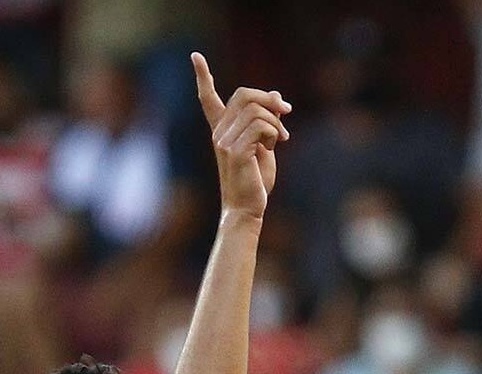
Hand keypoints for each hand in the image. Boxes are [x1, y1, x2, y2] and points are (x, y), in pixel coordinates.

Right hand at [193, 54, 288, 220]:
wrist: (248, 209)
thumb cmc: (255, 181)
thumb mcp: (265, 145)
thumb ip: (268, 120)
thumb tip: (276, 96)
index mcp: (222, 130)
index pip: (208, 99)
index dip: (202, 76)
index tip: (195, 56)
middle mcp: (219, 132)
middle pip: (244, 94)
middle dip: (269, 99)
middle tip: (286, 113)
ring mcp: (224, 141)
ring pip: (256, 109)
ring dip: (276, 121)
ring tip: (281, 139)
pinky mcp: (235, 151)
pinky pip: (261, 126)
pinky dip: (274, 132)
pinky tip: (275, 146)